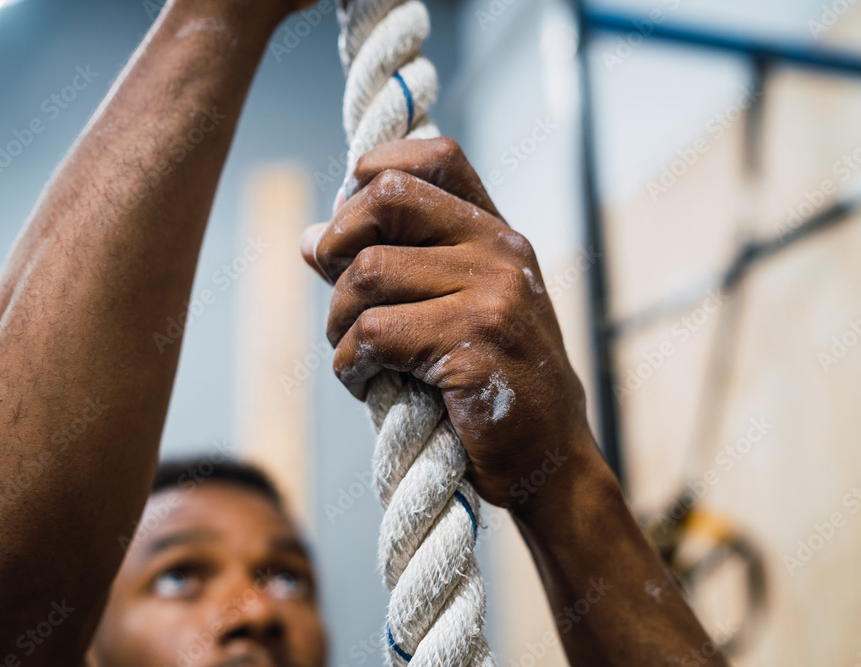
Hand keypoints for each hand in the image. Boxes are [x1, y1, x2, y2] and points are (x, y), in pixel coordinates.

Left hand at [301, 138, 594, 511]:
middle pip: (386, 199)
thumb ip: (396, 267)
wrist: (549, 461)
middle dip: (337, 245)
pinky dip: (349, 366)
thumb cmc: (492, 386)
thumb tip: (310, 237)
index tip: (349, 222)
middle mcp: (501, 252)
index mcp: (498, 235)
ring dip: (337, 323)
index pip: (435, 157)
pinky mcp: (473, 347)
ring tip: (353, 354)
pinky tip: (366, 384)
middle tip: (337, 295)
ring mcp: (492, 296)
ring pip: (367, 275)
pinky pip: (371, 335)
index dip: (373, 170)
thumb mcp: (457, 310)